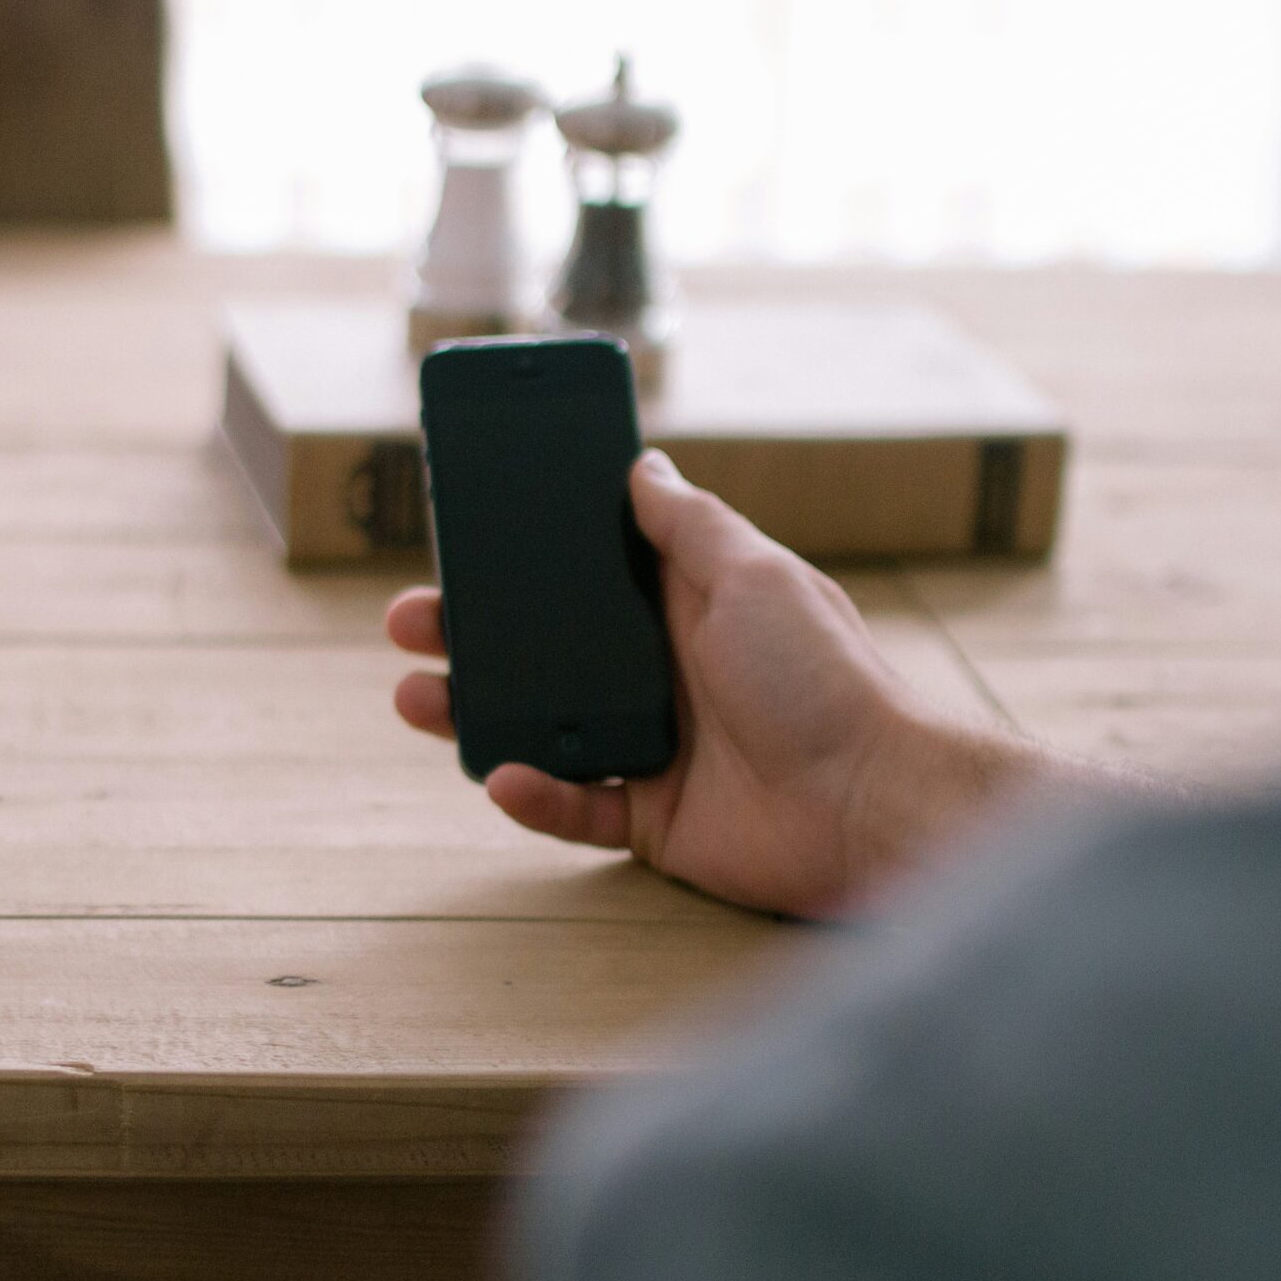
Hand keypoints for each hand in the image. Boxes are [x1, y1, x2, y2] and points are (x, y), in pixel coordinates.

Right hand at [389, 449, 1065, 917]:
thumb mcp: (755, 576)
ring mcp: (650, 746)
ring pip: (538, 726)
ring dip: (473, 712)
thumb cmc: (827, 679)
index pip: (582, 571)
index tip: (462, 535)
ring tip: (416, 697)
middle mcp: (659, 671)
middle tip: (410, 619)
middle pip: (541, 649)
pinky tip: (503, 776)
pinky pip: (572, 806)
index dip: (522, 555)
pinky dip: (533, 795)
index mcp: (681, 605)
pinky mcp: (649, 817)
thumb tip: (641, 463)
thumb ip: (691, 524)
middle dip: (468, 634)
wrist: (870, 803)